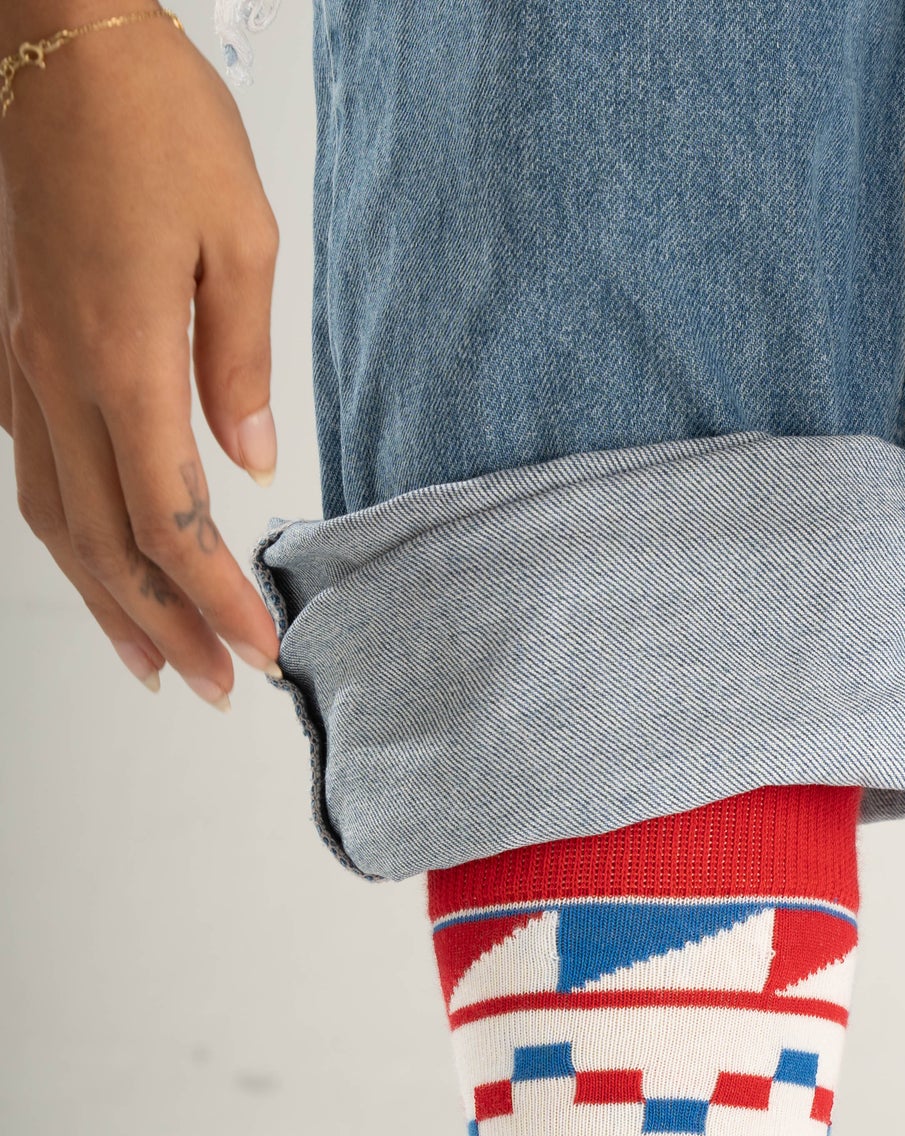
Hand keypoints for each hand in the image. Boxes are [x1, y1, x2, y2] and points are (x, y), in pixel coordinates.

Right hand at [1, 2, 281, 703]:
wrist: (50, 29)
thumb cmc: (151, 116)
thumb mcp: (238, 235)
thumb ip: (242, 360)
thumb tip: (255, 461)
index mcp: (118, 353)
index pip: (170, 518)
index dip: (217, 600)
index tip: (266, 652)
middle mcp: (53, 371)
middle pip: (106, 540)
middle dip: (165, 627)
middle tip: (219, 688)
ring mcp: (18, 359)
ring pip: (55, 513)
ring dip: (107, 599)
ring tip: (156, 663)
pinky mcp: (10, 340)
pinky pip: (31, 464)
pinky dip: (69, 533)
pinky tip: (98, 563)